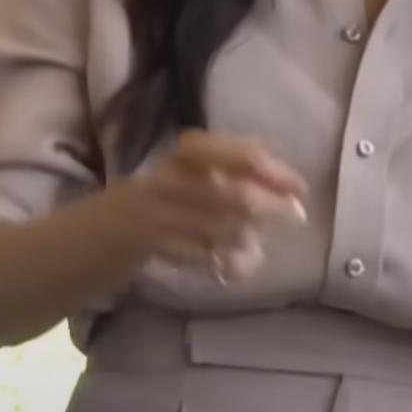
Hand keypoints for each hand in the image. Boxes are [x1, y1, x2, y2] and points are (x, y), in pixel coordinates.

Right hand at [110, 130, 306, 279]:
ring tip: (261, 238)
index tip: (299, 186)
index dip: (269, 169)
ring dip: (249, 234)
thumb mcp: (198, 165)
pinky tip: (240, 261)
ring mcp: (159, 213)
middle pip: (231, 193)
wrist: (113, 223)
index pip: (232, 153)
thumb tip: (278, 149)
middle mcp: (169, 178)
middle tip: (296, 216)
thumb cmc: (171, 189)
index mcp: (184, 153)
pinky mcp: (155, 244)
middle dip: (271, 207)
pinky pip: (202, 254)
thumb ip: (235, 157)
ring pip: (218, 227)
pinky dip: (227, 259)